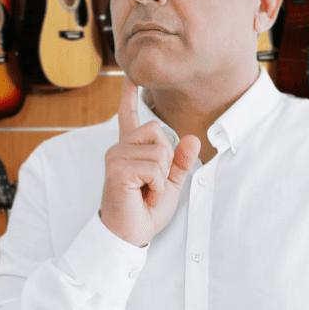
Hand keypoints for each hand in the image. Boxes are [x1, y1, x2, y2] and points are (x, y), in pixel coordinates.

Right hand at [99, 77, 200, 246]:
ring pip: (160, 150)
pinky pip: (154, 166)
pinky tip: (144, 194)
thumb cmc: (145, 210)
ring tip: (147, 191)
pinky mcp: (117, 170)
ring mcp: (116, 157)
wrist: (130, 234)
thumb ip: (180, 161)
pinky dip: (157, 184)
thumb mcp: (170, 183)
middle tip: (153, 183)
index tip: (131, 75)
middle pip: (158, 130)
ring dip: (162, 176)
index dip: (130, 94)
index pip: (129, 115)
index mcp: (131, 149)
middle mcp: (120, 148)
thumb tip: (192, 138)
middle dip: (167, 159)